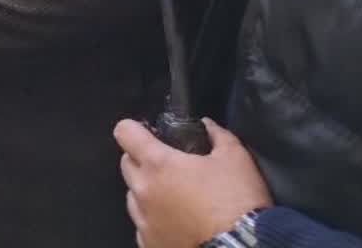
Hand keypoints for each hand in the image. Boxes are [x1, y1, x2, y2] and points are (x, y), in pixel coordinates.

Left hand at [115, 118, 271, 247]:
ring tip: (173, 198)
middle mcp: (143, 191)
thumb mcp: (235, 159)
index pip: (125, 132)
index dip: (134, 129)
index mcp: (158, 164)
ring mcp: (144, 222)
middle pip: (127, 164)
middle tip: (168, 166)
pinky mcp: (149, 244)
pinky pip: (143, 226)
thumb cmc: (237, 201)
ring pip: (133, 197)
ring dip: (146, 192)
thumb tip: (208, 125)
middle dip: (142, 160)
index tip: (146, 133)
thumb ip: (218, 135)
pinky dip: (154, 221)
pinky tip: (175, 222)